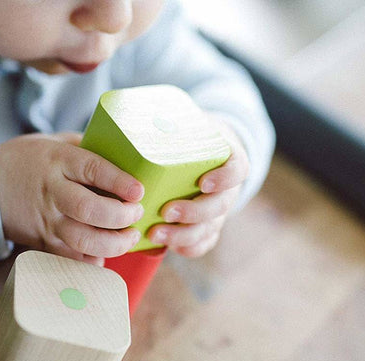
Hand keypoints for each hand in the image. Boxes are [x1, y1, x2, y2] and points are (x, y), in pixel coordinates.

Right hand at [0, 132, 144, 265]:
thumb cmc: (26, 160)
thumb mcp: (53, 142)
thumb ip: (85, 148)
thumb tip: (124, 155)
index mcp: (57, 161)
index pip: (92, 170)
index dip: (119, 182)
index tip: (138, 190)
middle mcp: (52, 192)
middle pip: (89, 209)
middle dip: (120, 216)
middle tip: (136, 214)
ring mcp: (47, 220)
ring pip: (81, 239)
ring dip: (112, 244)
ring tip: (129, 237)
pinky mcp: (42, 241)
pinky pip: (70, 257)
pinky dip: (91, 260)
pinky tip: (105, 255)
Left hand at [147, 118, 248, 256]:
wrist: (202, 149)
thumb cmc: (188, 135)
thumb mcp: (187, 121)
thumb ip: (167, 117)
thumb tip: (127, 108)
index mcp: (228, 158)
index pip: (238, 169)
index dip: (225, 178)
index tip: (203, 182)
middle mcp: (227, 187)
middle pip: (221, 206)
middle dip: (194, 212)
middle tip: (167, 211)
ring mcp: (218, 209)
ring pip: (210, 228)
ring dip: (184, 235)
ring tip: (155, 233)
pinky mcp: (208, 225)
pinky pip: (204, 243)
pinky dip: (188, 248)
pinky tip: (167, 248)